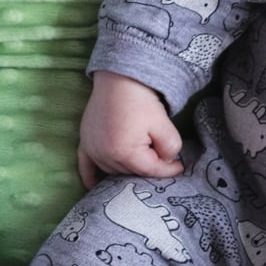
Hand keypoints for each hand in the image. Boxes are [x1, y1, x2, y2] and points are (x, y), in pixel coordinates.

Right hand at [78, 71, 183, 189]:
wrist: (119, 78)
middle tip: (161, 156)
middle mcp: (104, 155)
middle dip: (148, 166)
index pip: (150, 171)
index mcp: (124, 152)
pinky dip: (90, 178)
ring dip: (127, 169)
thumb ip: (170, 149)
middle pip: (132, 172)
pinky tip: (95, 187)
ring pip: (113, 171)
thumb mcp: (164, 125)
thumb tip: (167, 161)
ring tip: (141, 158)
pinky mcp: (84, 142)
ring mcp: (92, 149)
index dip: (169, 170)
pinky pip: (85, 167)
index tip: (180, 167)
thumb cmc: (141, 100)